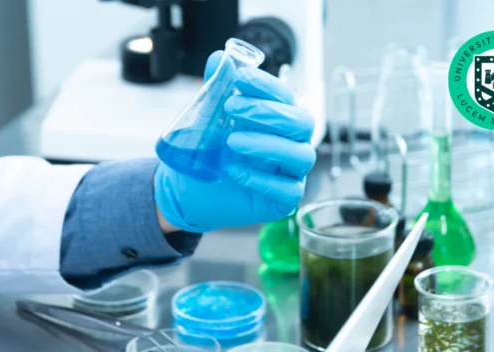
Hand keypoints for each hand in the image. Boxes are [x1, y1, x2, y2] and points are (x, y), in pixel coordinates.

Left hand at [154, 51, 315, 232]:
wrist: (191, 190)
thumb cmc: (210, 152)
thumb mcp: (207, 118)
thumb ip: (216, 89)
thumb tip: (218, 59)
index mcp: (279, 119)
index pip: (285, 96)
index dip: (266, 85)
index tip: (239, 77)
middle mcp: (292, 143)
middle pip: (302, 122)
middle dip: (267, 112)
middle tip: (231, 108)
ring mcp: (291, 173)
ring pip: (300, 155)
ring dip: (266, 144)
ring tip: (231, 141)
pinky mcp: (284, 200)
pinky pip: (287, 190)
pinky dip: (261, 179)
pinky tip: (234, 170)